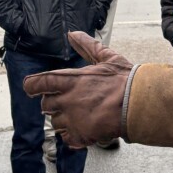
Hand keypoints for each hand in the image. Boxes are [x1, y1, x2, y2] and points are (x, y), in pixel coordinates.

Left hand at [23, 31, 132, 147]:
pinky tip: (85, 127)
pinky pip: (67, 138)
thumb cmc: (125, 81)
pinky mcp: (81, 135)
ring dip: (64, 120)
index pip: (37, 83)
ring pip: (55, 123)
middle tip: (70, 102)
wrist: (140, 104)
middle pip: (45, 105)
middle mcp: (67, 100)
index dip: (32, 86)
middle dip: (54, 104)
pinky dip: (73, 135)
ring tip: (82, 115)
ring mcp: (73, 119)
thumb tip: (72, 34)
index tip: (34, 88)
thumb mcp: (107, 58)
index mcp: (71, 80)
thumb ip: (87, 46)